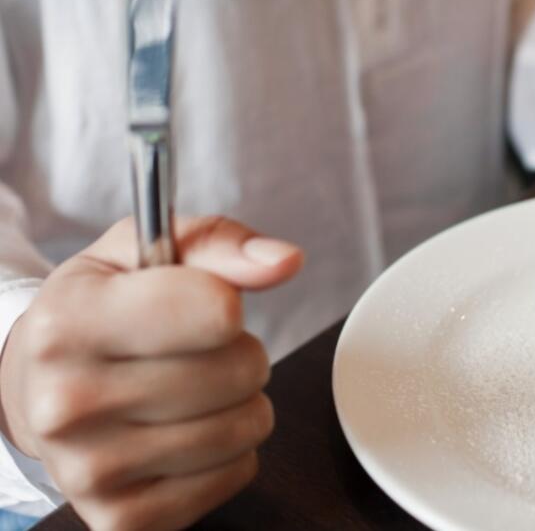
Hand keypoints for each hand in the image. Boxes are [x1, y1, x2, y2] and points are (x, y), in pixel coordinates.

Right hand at [0, 217, 302, 530]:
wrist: (38, 390)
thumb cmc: (101, 309)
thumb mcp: (142, 251)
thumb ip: (219, 243)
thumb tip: (283, 260)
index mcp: (70, 322)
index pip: (216, 311)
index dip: (227, 301)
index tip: (203, 302)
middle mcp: (69, 403)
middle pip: (242, 370)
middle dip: (240, 352)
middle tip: (196, 350)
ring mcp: (93, 471)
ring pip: (248, 425)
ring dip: (240, 401)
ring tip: (192, 388)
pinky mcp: (125, 518)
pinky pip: (240, 473)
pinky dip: (231, 450)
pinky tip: (185, 431)